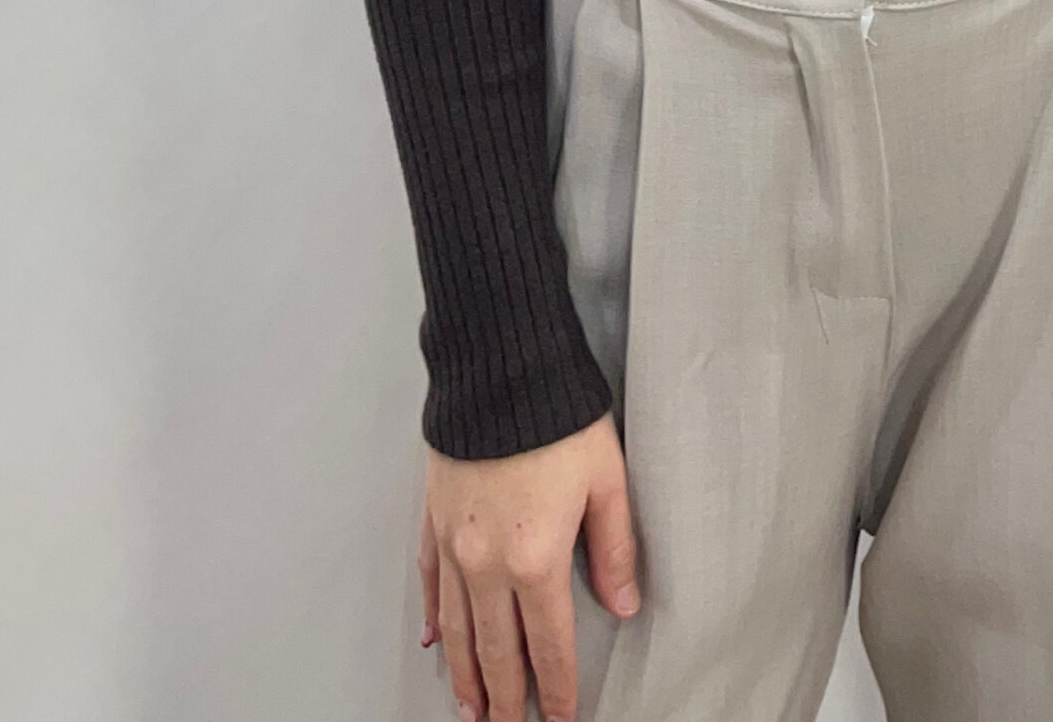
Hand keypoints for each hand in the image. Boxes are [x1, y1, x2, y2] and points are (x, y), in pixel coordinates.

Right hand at [420, 412, 637, 721]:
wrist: (499, 367)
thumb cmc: (556, 414)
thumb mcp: (607, 478)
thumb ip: (615, 548)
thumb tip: (624, 601)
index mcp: (535, 558)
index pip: (548, 644)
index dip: (558, 688)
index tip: (562, 716)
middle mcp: (487, 562)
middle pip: (496, 650)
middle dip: (505, 699)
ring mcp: (454, 542)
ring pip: (456, 628)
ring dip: (466, 675)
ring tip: (472, 708)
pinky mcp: (433, 518)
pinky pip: (428, 582)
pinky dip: (432, 617)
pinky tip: (434, 639)